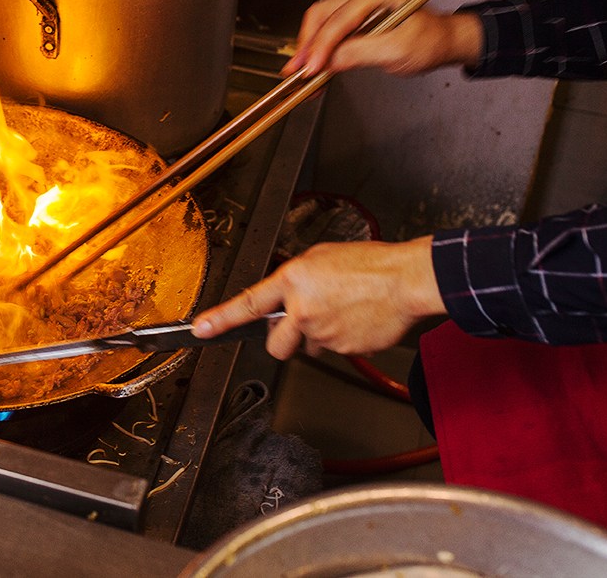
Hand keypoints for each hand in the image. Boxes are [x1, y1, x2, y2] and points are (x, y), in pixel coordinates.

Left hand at [192, 237, 445, 358]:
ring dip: (319, 336)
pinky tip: (357, 319)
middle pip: (277, 344)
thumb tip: (288, 299)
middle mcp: (302, 308)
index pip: (248, 303)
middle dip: (284, 341)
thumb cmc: (370, 263)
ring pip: (310, 347)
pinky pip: (335, 349)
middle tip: (303, 326)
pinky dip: (343, 339)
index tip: (201, 328)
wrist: (405, 279)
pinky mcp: (344, 349)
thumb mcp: (321, 257)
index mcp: (293, 280)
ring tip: (343, 311)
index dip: (221, 319)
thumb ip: (297, 280)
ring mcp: (322, 332)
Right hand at [284, 0, 482, 76]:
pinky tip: (316, 72)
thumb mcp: (397, 50)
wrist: (444, 43)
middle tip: (296, 72)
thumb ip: (359, 53)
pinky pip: (329, 35)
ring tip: (303, 77)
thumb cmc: (430, 41)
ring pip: (320, 26)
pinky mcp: (354, 23)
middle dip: (307, 46)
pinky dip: (320, 54)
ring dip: (310, 51)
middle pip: (320, 17)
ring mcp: (356, 8)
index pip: (337, 19)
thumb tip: (327, 62)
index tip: (310, 69)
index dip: (320, 46)